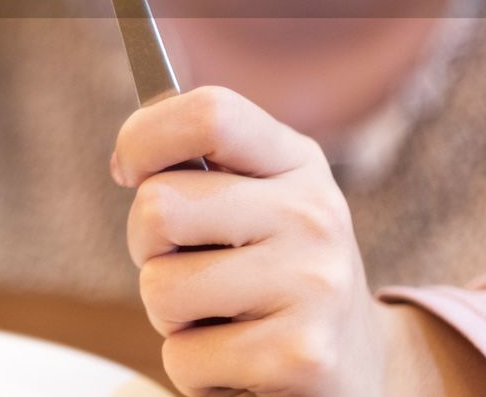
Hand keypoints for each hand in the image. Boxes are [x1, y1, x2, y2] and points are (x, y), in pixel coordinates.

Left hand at [111, 86, 384, 395]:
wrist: (358, 368)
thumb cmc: (272, 275)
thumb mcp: (256, 202)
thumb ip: (196, 170)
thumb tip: (127, 161)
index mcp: (295, 163)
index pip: (210, 114)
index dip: (144, 136)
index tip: (128, 169)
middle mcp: (313, 214)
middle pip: (158, 207)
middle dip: (148, 249)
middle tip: (189, 267)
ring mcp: (314, 284)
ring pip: (160, 288)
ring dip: (169, 316)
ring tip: (220, 318)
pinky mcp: (303, 356)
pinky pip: (183, 356)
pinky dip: (194, 371)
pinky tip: (239, 362)